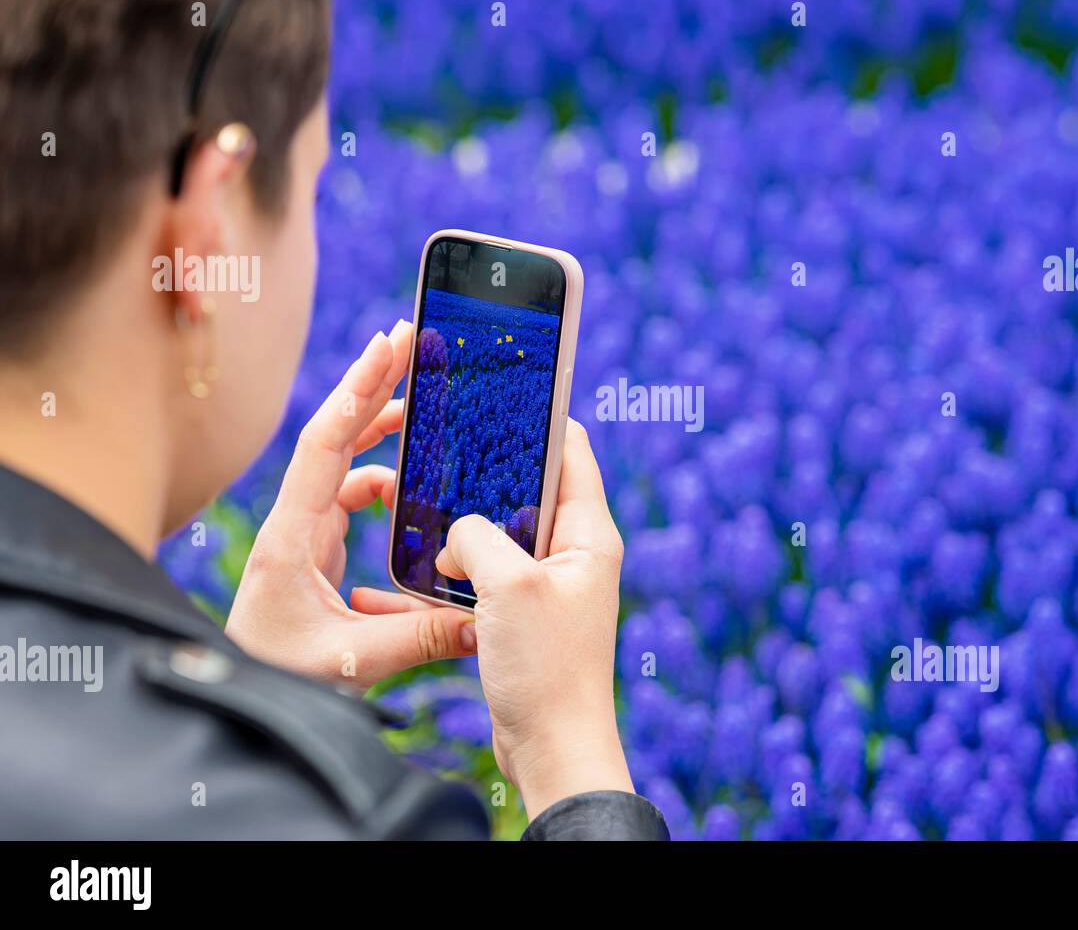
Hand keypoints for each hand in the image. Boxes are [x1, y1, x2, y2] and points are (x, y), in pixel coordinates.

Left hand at [226, 319, 476, 687]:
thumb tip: (485, 622)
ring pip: (346, 463)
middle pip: (334, 436)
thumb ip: (420, 639)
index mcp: (292, 537)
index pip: (324, 447)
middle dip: (372, 386)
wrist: (237, 693)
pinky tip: (416, 494)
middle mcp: (295, 522)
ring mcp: (304, 531)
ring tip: (425, 408)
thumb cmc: (277, 674)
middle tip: (410, 342)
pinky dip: (387, 483)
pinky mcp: (316, 547)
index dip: (356, 393)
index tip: (388, 346)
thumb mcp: (351, 661)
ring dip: (383, 433)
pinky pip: (354, 496)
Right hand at [435, 418, 634, 818]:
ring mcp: (552, 582)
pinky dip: (466, 562)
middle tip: (447, 447)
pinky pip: (495, 569)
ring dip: (472, 523)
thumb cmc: (546, 666)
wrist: (552, 745)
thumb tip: (456, 532)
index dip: (540, 417)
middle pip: (534, 487)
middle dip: (492, 471)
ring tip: (431, 505)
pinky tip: (433, 561)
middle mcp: (576, 552)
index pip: (572, 450)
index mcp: (590, 533)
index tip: (500, 390)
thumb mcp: (507, 585)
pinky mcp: (528, 611)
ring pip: (507, 529)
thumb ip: (476, 537)